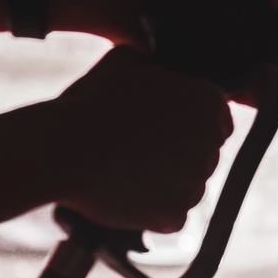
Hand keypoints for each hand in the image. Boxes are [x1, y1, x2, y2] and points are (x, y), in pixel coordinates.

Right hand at [45, 47, 234, 234]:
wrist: (60, 149)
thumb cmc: (90, 103)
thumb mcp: (126, 61)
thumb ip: (155, 66)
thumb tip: (153, 65)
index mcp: (207, 101)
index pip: (217, 118)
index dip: (191, 124)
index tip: (168, 130)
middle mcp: (210, 142)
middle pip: (203, 154)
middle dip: (178, 154)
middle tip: (141, 152)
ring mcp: (194, 182)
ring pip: (188, 186)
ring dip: (166, 183)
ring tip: (128, 173)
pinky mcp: (173, 214)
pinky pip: (172, 215)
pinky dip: (153, 212)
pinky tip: (128, 196)